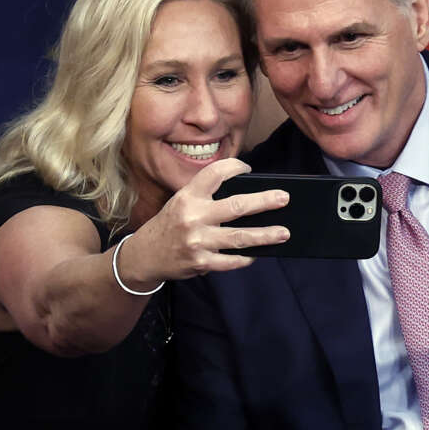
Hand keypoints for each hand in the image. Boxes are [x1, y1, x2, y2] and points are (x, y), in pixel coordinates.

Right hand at [119, 159, 289, 288]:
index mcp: (188, 196)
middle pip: (236, 206)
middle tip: (284, 198)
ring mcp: (198, 241)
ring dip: (265, 235)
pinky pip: (231, 261)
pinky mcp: (201, 262)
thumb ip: (206, 197)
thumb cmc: (170, 225)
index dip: (234, 167)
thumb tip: (246, 197)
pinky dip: (246, 258)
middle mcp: (193, 216)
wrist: (145, 255)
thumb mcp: (181, 203)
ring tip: (283, 232)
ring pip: (239, 237)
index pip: (215, 173)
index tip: (248, 168)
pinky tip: (257, 254)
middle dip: (264, 202)